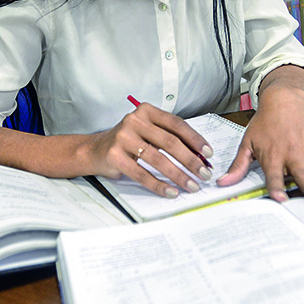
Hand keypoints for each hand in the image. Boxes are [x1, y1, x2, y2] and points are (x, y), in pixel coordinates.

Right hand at [85, 102, 214, 198]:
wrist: (94, 150)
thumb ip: (169, 138)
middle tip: (204, 174)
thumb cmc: (127, 142)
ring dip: (178, 175)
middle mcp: (134, 121)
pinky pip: (142, 174)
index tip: (208, 154)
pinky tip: (171, 191)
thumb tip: (199, 157)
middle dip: (190, 160)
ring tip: (191, 185)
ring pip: (158, 159)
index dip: (195, 140)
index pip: (177, 124)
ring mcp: (123, 138)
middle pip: (170, 142)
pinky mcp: (115, 156)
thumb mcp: (147, 132)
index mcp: (146, 111)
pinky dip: (158, 185)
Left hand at [218, 70, 303, 201]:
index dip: (277, 188)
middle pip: (303, 174)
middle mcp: (294, 155)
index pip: (274, 175)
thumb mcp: (248, 143)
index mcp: (274, 156)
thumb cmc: (265, 124)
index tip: (281, 199)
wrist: (283, 101)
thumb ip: (238, 166)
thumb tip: (223, 183)